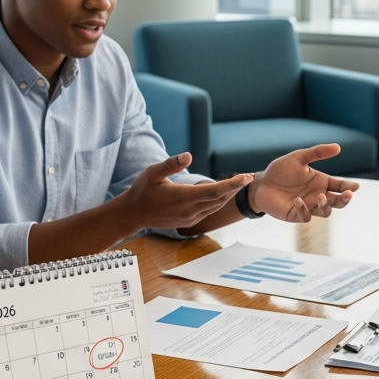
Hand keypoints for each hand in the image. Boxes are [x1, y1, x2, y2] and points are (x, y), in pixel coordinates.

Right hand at [118, 153, 250, 230]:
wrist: (133, 215)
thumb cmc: (142, 191)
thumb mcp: (153, 173)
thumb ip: (171, 164)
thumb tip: (188, 156)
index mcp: (183, 197)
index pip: (215, 191)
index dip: (232, 184)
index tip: (246, 177)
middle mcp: (189, 210)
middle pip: (220, 199)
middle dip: (234, 188)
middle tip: (246, 176)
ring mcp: (190, 218)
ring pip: (215, 206)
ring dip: (227, 195)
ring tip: (237, 183)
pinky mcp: (188, 222)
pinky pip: (208, 211)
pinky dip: (217, 201)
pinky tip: (221, 193)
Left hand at [248, 144, 359, 222]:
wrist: (261, 183)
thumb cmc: (280, 170)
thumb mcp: (299, 157)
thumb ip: (318, 152)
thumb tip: (338, 147)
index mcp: (321, 182)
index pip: (340, 187)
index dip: (349, 187)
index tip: (355, 186)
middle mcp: (317, 196)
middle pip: (338, 202)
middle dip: (345, 200)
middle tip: (348, 194)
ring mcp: (308, 206)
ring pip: (325, 212)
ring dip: (325, 205)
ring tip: (320, 196)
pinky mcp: (296, 215)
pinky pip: (305, 217)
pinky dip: (304, 209)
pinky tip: (297, 200)